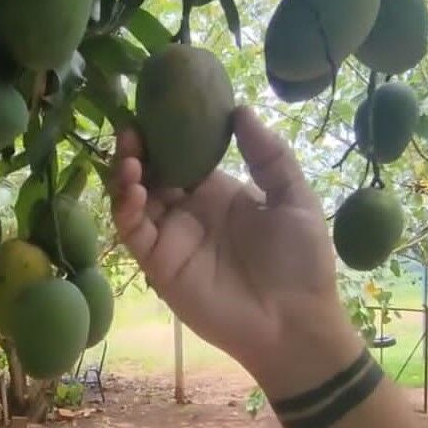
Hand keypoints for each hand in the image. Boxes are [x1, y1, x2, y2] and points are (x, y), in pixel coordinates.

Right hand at [111, 106, 363, 398]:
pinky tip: (133, 188)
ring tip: (130, 154)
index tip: (156, 104)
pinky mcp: (160, 263)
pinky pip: (134, 232)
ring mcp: (172, 237)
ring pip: (134, 199)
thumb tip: (240, 108)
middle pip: (151, 172)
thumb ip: (269, 154)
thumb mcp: (295, 199)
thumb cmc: (302, 263)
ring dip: (125, 173)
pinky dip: (126, 208)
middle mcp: (189, 211)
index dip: (166, 132)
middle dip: (138, 148)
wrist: (295, 323)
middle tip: (132, 126)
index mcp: (219, 193)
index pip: (182, 155)